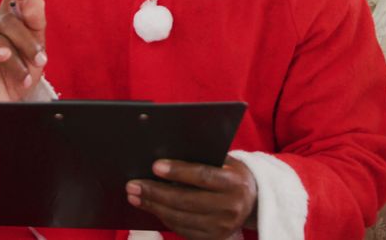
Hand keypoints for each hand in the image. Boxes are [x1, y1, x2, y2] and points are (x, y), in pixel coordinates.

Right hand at [0, 0, 47, 101]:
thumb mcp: (34, 53)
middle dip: (30, 41)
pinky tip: (3, 57)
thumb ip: (36, 26)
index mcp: (11, 20)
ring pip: (1, 34)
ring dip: (19, 55)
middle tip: (42, 61)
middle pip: (12, 19)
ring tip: (28, 76)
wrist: (2, 108)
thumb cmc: (18, 77)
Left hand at [127, 157, 257, 239]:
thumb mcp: (225, 161)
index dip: (178, 172)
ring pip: (180, 218)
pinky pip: (183, 229)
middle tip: (133, 185)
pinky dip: (164, 218)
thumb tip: (165, 153)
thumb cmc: (231, 174)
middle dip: (156, 192)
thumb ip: (202, 158)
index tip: (155, 166)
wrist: (252, 201)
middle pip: (186, 200)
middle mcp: (230, 207)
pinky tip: (152, 207)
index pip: (202, 176)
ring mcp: (222, 227)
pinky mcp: (214, 239)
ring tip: (135, 196)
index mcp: (234, 183)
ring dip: (154, 207)